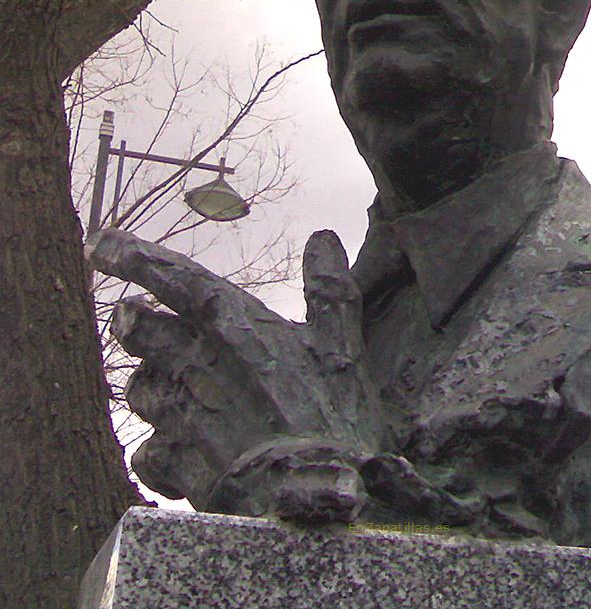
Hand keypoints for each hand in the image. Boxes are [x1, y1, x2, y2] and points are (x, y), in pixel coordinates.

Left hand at [86, 228, 384, 520]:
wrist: (312, 503)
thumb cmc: (331, 419)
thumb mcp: (341, 346)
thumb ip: (328, 288)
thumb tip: (323, 237)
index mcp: (231, 325)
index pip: (171, 277)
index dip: (132, 256)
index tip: (99, 242)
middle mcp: (194, 361)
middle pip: (135, 329)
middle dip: (132, 321)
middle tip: (135, 319)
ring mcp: (178, 412)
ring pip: (138, 386)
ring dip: (152, 382)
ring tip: (180, 390)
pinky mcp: (173, 458)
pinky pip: (147, 449)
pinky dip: (162, 447)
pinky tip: (188, 451)